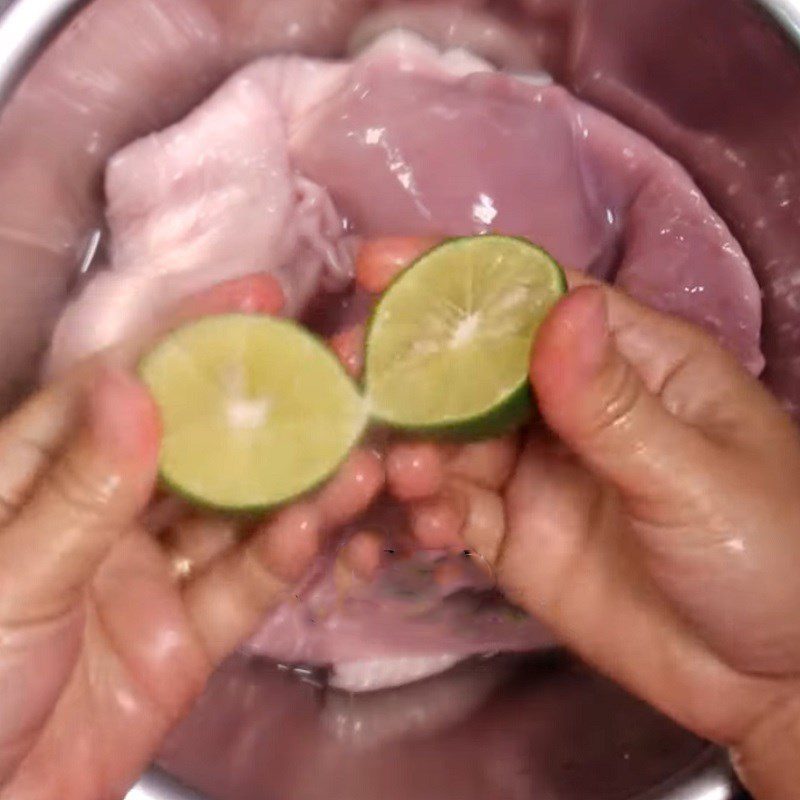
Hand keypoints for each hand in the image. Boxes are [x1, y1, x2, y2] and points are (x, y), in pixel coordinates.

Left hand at [0, 275, 383, 799]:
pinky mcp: (187, 637)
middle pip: (200, 445)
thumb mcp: (12, 573)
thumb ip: (82, 487)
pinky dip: (283, 556)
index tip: (259, 297)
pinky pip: (243, 587)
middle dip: (266, 406)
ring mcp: (151, 574)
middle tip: (337, 370)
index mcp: (46, 476)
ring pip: (236, 514)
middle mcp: (109, 513)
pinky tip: (318, 525)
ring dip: (297, 483)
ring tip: (356, 452)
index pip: (126, 385)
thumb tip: (132, 385)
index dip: (191, 338)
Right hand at [414, 281, 799, 799]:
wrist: (769, 683)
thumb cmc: (769, 554)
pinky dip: (428, 513)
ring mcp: (534, 472)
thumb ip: (616, 405)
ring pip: (448, 440)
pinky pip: (453, 511)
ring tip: (404, 473)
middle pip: (471, 367)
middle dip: (407, 366)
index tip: (375, 266)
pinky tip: (429, 527)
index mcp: (626, 361)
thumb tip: (560, 307)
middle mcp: (568, 406)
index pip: (532, 297)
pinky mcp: (513, 536)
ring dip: (411, 449)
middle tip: (346, 374)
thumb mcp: (695, 475)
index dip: (456, 277)